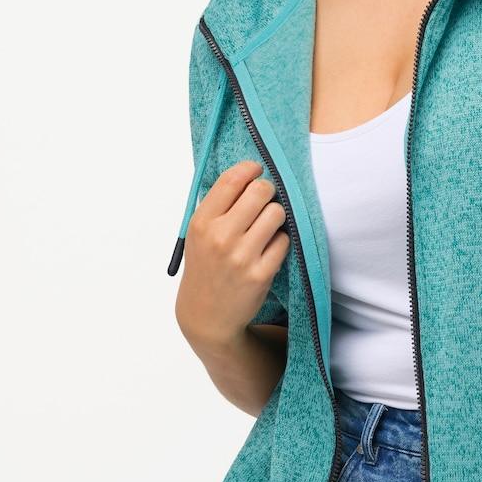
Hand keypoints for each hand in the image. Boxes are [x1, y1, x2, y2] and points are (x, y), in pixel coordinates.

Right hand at [174, 160, 289, 348]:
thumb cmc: (205, 265)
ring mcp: (241, 256)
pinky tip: (268, 248)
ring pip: (277, 213)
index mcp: (202, 222)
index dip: (250, 169)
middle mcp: (220, 237)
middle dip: (267, 191)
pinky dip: (280, 241)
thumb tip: (248, 171)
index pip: (232, 180)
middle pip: (260, 190)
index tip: (256, 170)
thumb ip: (218, 205)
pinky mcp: (261, 273)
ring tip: (267, 226)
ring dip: (276, 216)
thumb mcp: (198, 233)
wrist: (206, 313)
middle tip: (264, 200)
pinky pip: (284, 240)